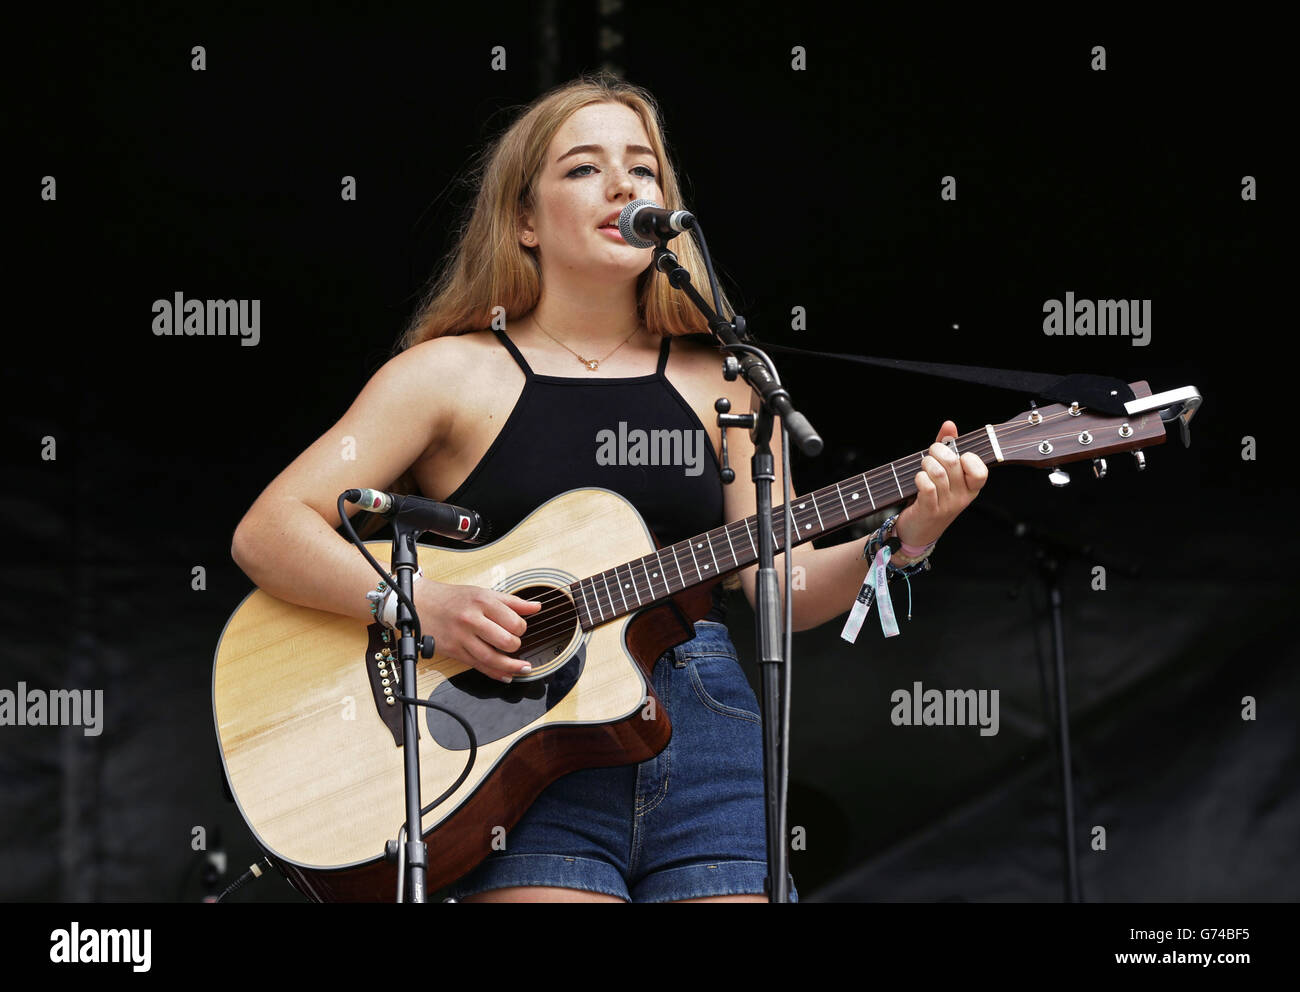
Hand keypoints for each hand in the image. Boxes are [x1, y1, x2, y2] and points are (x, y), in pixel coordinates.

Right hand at [415, 581, 541, 682]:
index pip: (514, 622)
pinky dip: (495, 673)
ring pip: (492, 658)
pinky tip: (506, 675)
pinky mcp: (455, 651)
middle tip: (515, 643)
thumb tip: (536, 607)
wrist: (421, 604)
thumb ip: (513, 602)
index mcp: (483, 602)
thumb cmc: (454, 598)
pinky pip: (478, 666)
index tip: (518, 628)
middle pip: (506, 641)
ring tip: (523, 668)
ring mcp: (462, 638)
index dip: (521, 628)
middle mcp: (472, 620)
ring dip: (511, 667)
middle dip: (516, 646)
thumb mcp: (483, 593)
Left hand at [893, 421, 987, 550]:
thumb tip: (949, 425)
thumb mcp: (944, 474)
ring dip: (926, 464)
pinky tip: (918, 480)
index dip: (966, 456)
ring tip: (922, 467)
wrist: (918, 532)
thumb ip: (948, 448)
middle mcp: (963, 497)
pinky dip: (919, 478)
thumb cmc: (932, 498)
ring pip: (938, 472)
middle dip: (936, 451)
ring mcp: (947, 505)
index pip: (980, 469)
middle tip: (929, 456)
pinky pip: (927, 486)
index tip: (954, 456)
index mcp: (971, 488)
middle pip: (953, 462)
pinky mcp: (930, 510)